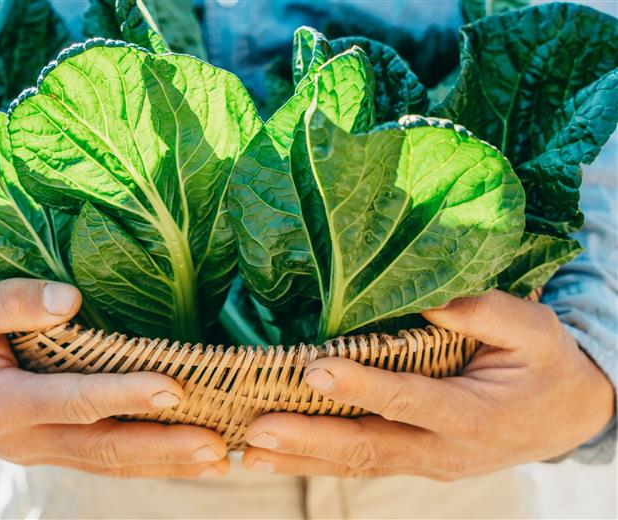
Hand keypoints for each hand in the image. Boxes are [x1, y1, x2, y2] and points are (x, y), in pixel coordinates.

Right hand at [0, 279, 227, 478]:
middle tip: (217, 444)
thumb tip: (70, 297)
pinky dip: (145, 462)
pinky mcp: (50, 447)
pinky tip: (184, 458)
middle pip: (103, 448)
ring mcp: (38, 450)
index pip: (75, 401)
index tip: (174, 387)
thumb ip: (10, 301)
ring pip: (109, 463)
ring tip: (218, 460)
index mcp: (1, 403)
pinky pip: (102, 461)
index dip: (125, 395)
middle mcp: (24, 439)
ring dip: (165, 463)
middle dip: (163, 446)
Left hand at [242, 290, 613, 479]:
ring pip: (357, 463)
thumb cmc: (544, 363)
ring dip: (301, 459)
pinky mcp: (413, 462)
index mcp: (475, 414)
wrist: (565, 415)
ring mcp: (426, 462)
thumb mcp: (532, 328)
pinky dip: (316, 462)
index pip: (410, 399)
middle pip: (370, 447)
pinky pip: (361, 463)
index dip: (364, 387)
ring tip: (249, 452)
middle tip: (257, 430)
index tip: (316, 371)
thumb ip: (486, 312)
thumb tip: (425, 299)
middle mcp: (444, 449)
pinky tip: (274, 457)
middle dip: (310, 439)